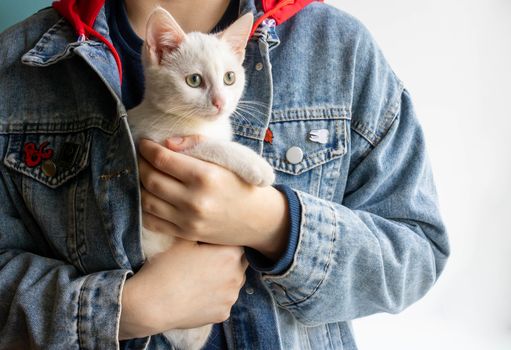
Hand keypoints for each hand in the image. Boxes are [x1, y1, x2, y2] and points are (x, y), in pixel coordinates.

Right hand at [119, 238, 247, 338]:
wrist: (152, 303)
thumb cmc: (167, 267)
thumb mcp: (184, 240)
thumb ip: (204, 232)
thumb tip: (210, 225)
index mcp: (231, 254)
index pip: (238, 242)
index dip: (225, 241)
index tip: (212, 243)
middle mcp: (237, 276)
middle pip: (240, 262)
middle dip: (228, 260)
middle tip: (206, 261)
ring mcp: (231, 297)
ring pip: (233, 283)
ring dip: (223, 279)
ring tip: (200, 279)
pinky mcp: (224, 314)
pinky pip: (223, 301)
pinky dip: (215, 298)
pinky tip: (198, 295)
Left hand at [137, 137, 288, 259]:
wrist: (259, 219)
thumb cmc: (243, 183)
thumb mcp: (228, 158)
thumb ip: (197, 145)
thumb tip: (166, 143)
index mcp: (206, 176)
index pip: (163, 159)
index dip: (147, 148)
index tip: (143, 143)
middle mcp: (195, 200)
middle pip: (150, 179)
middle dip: (139, 164)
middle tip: (140, 157)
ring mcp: (189, 220)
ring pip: (147, 201)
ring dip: (138, 185)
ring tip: (141, 174)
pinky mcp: (186, 234)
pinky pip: (152, 222)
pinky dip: (143, 208)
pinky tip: (147, 196)